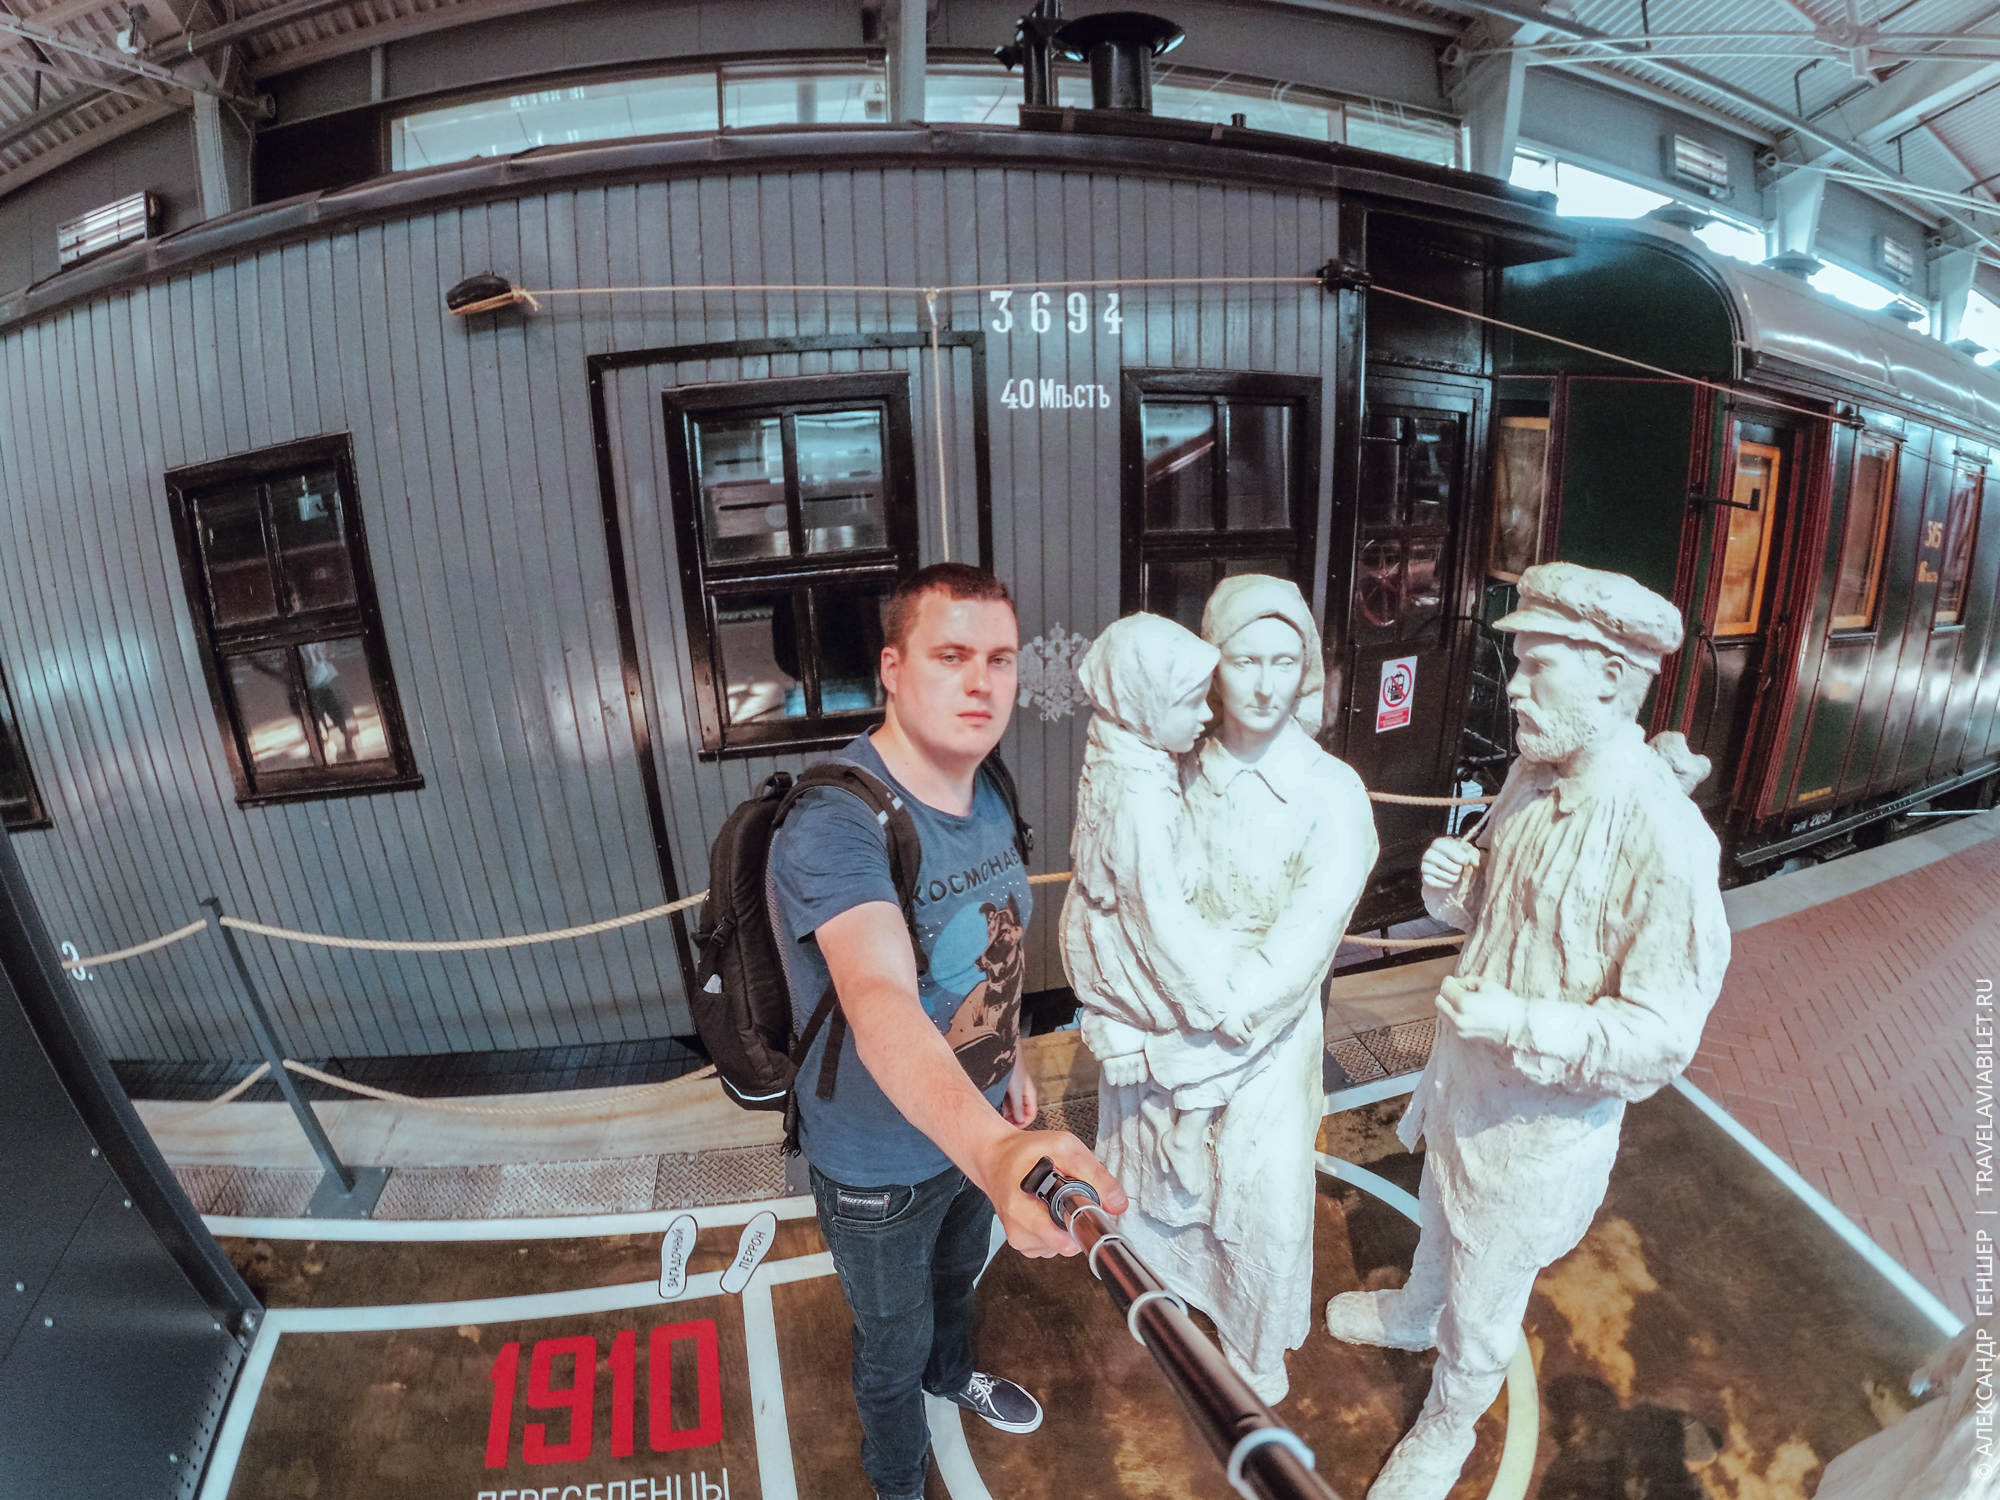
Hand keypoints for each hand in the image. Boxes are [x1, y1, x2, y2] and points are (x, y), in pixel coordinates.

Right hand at [975, 1128, 1127, 1258]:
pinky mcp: (1024, 1244)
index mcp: (1023, 1207)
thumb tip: (1117, 1204)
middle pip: (1067, 1243)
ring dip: (1067, 1224)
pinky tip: (1048, 1209)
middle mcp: (1019, 1229)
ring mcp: (1020, 1239)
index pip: (1059, 1238)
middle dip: (1076, 1220)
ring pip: (1063, 1245)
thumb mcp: (1064, 1148)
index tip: (1088, 1217)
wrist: (995, 1158)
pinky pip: (1053, 1246)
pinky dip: (1058, 1229)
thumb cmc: (1024, 1152)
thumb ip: (1094, 1173)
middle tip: (1068, 1195)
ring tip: (1054, 1198)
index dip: (1081, 1227)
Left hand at [1001, 1055, 1038, 1126]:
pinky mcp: (1008, 1087)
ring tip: (998, 1118)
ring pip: (1014, 1108)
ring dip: (1007, 1114)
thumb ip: (1018, 1106)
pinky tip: (995, 1108)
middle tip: (1004, 1126)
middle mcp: (1024, 1093)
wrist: (1005, 1052)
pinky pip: (1007, 1101)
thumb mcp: (1016, 1090)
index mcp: (1030, 1094)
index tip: (1013, 1129)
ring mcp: (1016, 1091)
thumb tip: (1020, 1120)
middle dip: (1014, 1120)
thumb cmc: (1013, 1067)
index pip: (1031, 1115)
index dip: (1023, 1124)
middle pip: (1022, 1112)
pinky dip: (1003, 1106)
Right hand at [1420, 837, 1480, 890]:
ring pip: (1451, 878)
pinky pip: (1445, 885)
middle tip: (1456, 867)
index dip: (1466, 861)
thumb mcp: (1467, 852)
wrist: (1444, 871)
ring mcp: (1425, 866)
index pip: (1460, 857)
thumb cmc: (1457, 858)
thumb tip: (1475, 863)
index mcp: (1439, 843)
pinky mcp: (1426, 879)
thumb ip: (1473, 854)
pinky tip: (1445, 879)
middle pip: (1456, 869)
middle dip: (1460, 871)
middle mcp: (1429, 853)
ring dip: (1456, 878)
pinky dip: (1449, 884)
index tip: (1465, 861)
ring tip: (1451, 873)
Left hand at [1435, 974, 1525, 1044]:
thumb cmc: (1504, 1002)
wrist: (1516, 1026)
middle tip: (1463, 992)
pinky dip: (1453, 1014)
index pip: (1445, 988)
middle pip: (1439, 1000)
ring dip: (1449, 1005)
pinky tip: (1468, 1012)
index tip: (1459, 982)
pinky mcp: (1461, 1036)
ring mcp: (1459, 1029)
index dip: (1451, 982)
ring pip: (1442, 1012)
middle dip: (1448, 994)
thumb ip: (1466, 980)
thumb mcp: (1486, 984)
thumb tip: (1453, 982)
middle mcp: (1457, 1017)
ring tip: (1466, 1003)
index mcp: (1463, 1003)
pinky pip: (1449, 1021)